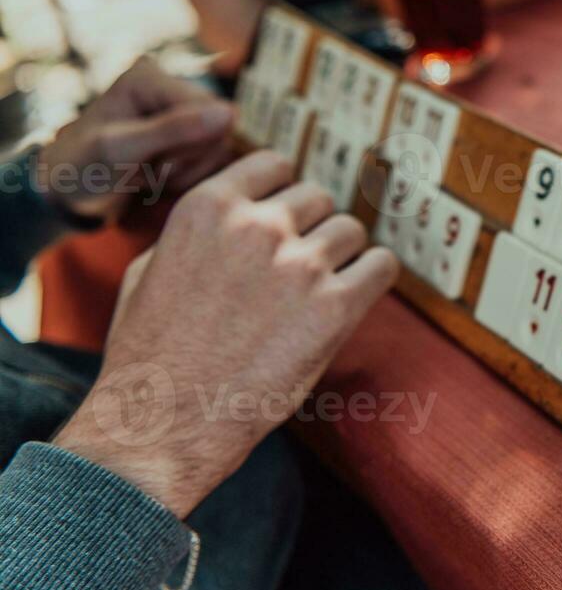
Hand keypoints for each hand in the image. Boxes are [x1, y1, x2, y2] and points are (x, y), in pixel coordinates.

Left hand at [37, 57, 234, 221]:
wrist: (68, 194)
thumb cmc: (81, 168)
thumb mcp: (121, 150)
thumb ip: (173, 130)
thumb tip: (229, 114)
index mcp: (150, 78)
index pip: (210, 109)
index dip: (189, 144)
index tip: (148, 162)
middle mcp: (171, 87)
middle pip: (219, 128)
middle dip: (186, 160)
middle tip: (147, 171)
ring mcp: (182, 112)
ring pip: (220, 147)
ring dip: (187, 173)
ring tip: (149, 175)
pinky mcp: (190, 134)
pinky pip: (215, 159)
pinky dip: (190, 178)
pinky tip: (160, 178)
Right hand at [54, 152, 399, 517]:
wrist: (163, 424)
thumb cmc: (150, 353)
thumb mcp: (150, 268)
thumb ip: (200, 230)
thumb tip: (241, 211)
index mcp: (208, 207)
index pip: (275, 165)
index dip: (282, 193)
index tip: (285, 218)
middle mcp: (257, 227)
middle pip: (318, 198)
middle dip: (310, 228)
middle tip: (297, 268)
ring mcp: (300, 265)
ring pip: (352, 230)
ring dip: (341, 255)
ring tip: (318, 290)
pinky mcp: (336, 307)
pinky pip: (382, 266)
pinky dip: (374, 276)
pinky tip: (356, 294)